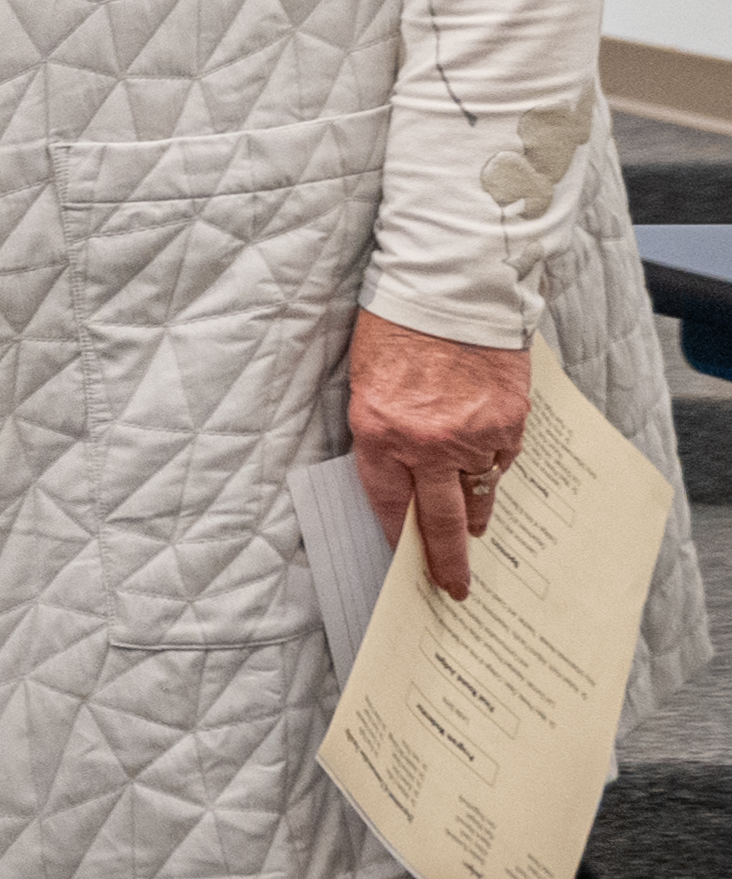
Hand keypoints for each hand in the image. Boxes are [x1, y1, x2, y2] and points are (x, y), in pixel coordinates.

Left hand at [348, 308, 530, 604]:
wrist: (451, 289)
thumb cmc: (397, 329)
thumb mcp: (367, 383)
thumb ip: (381, 433)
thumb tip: (400, 475)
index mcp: (380, 434)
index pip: (389, 505)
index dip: (399, 537)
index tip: (406, 561)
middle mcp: (427, 444)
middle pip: (441, 520)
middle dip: (448, 561)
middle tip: (455, 590)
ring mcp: (474, 436)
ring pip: (479, 490)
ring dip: (477, 509)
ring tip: (477, 528)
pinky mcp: (511, 421)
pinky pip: (503, 460)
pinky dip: (495, 466)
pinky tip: (489, 463)